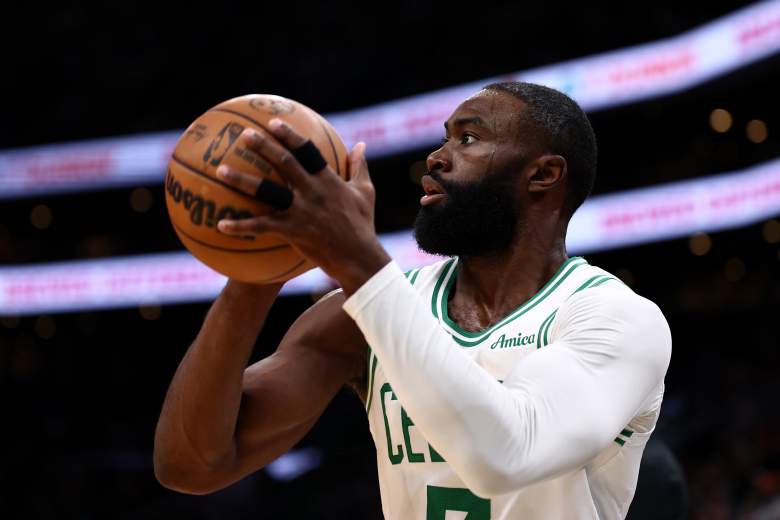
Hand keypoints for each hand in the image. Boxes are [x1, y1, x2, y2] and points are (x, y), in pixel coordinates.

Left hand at [216, 119, 390, 294]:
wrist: (358, 258)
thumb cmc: (363, 225)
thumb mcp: (365, 193)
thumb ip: (359, 166)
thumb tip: (361, 145)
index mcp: (329, 180)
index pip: (307, 151)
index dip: (290, 136)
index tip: (273, 123)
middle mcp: (312, 192)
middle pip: (284, 163)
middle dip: (263, 146)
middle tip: (243, 134)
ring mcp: (301, 212)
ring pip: (267, 192)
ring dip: (242, 180)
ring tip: (220, 171)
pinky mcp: (292, 232)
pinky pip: (261, 227)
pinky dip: (241, 226)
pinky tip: (221, 224)